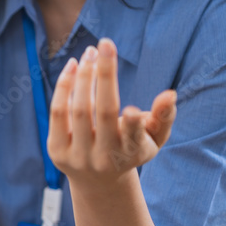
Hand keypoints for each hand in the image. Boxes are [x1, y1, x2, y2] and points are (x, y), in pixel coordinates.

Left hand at [48, 39, 177, 192]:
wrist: (98, 181)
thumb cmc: (132, 150)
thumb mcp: (155, 138)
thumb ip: (164, 117)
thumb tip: (169, 95)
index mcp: (132, 154)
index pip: (132, 138)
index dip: (132, 126)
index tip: (131, 110)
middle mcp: (103, 157)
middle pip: (102, 113)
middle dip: (104, 75)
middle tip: (106, 44)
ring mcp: (77, 156)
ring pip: (78, 110)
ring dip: (83, 76)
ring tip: (90, 52)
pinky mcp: (56, 152)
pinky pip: (58, 113)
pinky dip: (64, 87)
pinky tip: (72, 66)